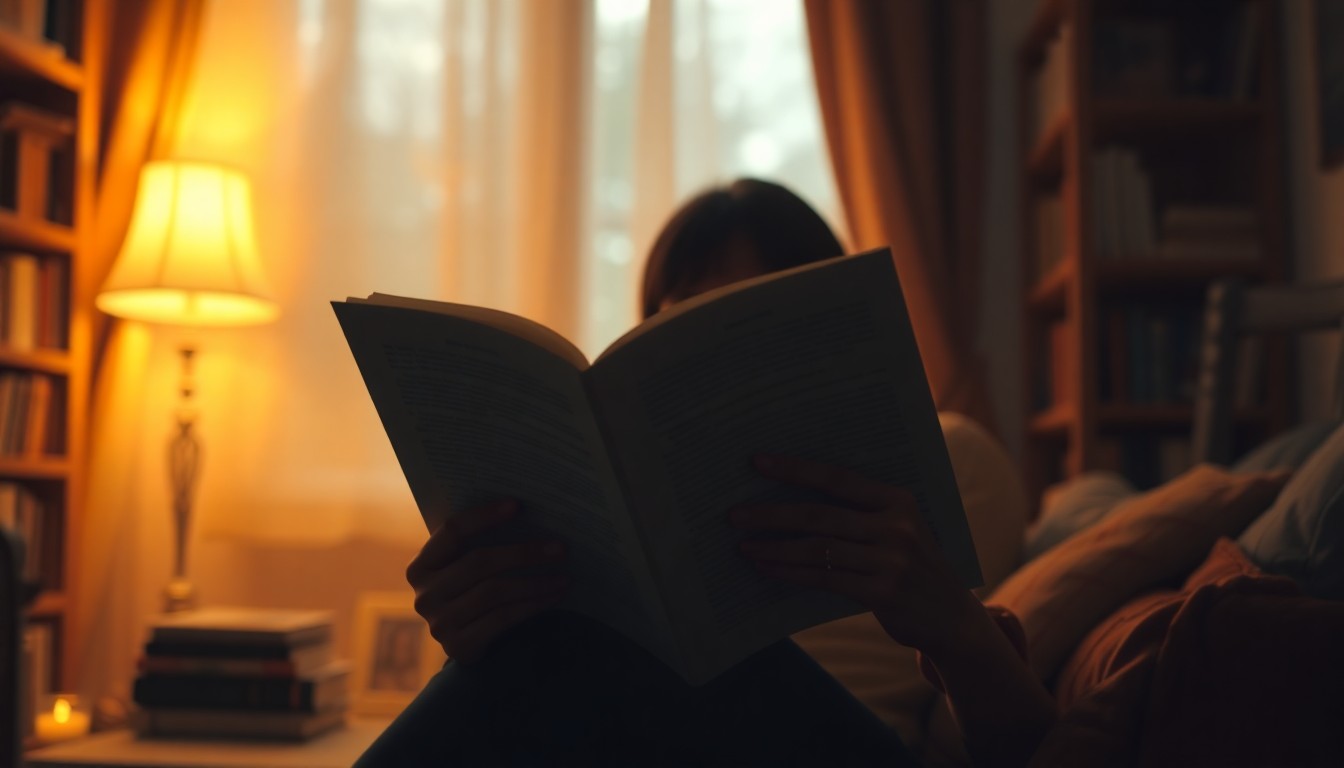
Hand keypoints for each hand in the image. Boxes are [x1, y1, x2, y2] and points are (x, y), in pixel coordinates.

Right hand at [406, 500, 568, 662]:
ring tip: (564, 577)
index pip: (452, 531)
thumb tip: (527, 513)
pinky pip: (503, 619)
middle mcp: (424, 595)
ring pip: (495, 592)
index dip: (484, 516)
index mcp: (421, 566)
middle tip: (560, 548)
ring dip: (536, 583)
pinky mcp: (459, 647)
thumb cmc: (472, 593)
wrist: (467, 644)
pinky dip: (533, 605)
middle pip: (479, 563)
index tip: (518, 505)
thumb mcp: (465, 568)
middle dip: (524, 553)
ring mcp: (439, 623)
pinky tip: (554, 596)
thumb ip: (479, 544)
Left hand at [730, 455, 979, 653]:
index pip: (838, 478)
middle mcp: (897, 526)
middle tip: (734, 514)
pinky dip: (790, 572)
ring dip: (775, 547)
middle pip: (820, 514)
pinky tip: (767, 569)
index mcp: (899, 500)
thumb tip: (792, 499)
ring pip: (818, 548)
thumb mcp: (899, 530)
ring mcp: (891, 560)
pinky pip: (824, 578)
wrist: (952, 618)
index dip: (796, 468)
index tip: (758, 462)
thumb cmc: (913, 567)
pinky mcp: (882, 592)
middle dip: (772, 513)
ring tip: (743, 545)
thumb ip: (860, 513)